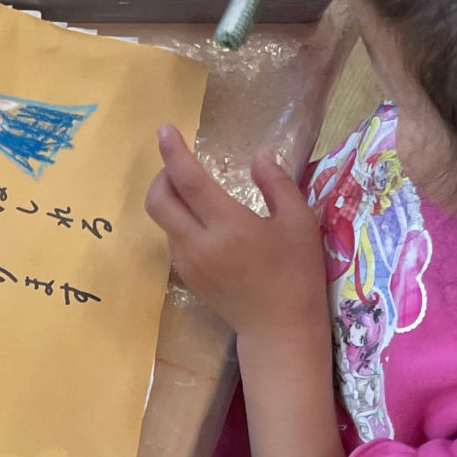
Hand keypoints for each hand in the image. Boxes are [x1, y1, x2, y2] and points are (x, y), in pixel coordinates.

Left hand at [146, 128, 324, 341]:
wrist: (279, 327)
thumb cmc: (296, 272)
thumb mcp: (299, 222)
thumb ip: (277, 184)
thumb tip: (259, 154)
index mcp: (228, 226)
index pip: (188, 180)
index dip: (173, 152)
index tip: (164, 129)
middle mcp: (199, 243)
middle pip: (158, 200)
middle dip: (162, 174)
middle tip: (180, 163)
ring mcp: (188, 262)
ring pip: (162, 220)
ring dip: (170, 198)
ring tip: (194, 188)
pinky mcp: (186, 276)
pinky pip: (171, 238)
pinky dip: (178, 220)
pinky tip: (202, 219)